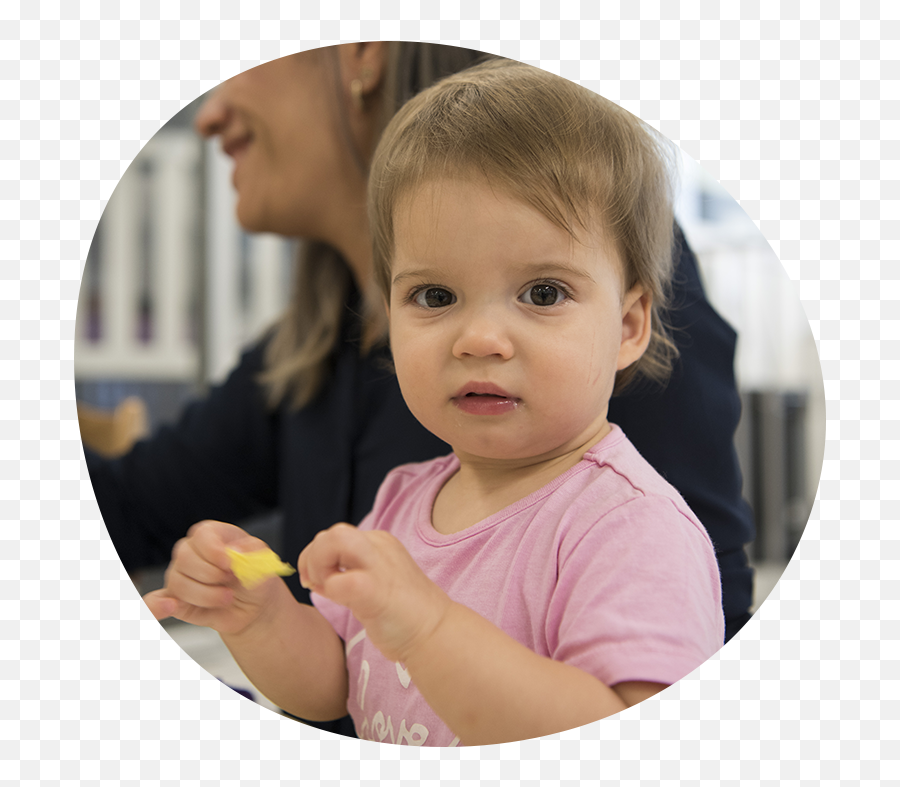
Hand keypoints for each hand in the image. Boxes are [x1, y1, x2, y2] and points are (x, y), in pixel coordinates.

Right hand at [142, 520, 282, 635]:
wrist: (253, 606)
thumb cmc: (255, 577)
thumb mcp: (263, 561)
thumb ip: (253, 552)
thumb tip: (236, 550)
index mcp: (212, 535)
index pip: (202, 535)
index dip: (213, 550)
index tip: (229, 564)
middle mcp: (190, 551)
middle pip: (185, 557)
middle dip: (211, 574)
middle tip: (231, 581)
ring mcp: (179, 574)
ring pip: (179, 582)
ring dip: (206, 595)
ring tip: (227, 597)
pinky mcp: (174, 598)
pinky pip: (157, 601)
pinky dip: (159, 605)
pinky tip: (174, 606)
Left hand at [297, 524, 451, 663]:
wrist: (436, 634)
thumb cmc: (403, 616)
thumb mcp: (373, 583)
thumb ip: (345, 575)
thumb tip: (313, 577)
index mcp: (379, 543)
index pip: (335, 535)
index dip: (317, 556)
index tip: (319, 581)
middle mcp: (379, 546)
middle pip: (331, 533)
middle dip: (312, 557)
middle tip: (316, 584)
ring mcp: (379, 565)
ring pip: (333, 541)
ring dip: (318, 566)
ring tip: (327, 590)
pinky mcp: (376, 590)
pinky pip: (338, 581)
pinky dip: (330, 591)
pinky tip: (341, 603)